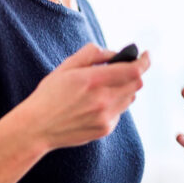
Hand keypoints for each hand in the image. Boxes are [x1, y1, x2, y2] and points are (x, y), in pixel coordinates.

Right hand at [22, 43, 149, 151]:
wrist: (37, 127)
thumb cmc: (49, 95)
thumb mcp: (66, 66)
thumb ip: (92, 54)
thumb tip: (113, 53)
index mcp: (93, 80)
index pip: (134, 70)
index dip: (145, 61)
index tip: (146, 55)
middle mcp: (103, 100)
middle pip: (136, 84)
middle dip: (134, 73)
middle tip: (123, 69)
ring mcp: (106, 117)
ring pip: (130, 98)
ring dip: (124, 89)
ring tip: (105, 87)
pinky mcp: (105, 129)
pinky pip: (120, 112)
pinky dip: (115, 104)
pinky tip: (96, 104)